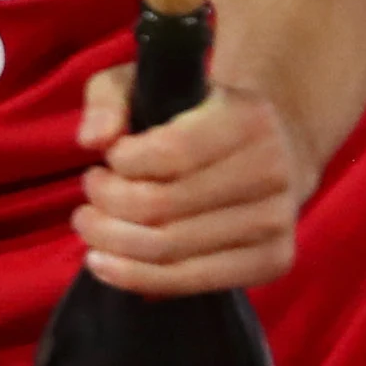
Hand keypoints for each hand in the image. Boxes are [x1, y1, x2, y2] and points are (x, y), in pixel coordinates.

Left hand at [71, 67, 312, 295]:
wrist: (269, 154)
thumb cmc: (193, 118)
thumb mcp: (145, 84)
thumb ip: (109, 98)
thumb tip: (93, 140)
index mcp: (248, 117)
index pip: (171, 152)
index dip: (123, 163)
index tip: (106, 159)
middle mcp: (273, 169)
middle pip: (163, 206)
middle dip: (106, 206)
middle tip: (87, 199)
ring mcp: (278, 220)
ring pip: (172, 248)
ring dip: (113, 242)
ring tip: (90, 227)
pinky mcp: (274, 261)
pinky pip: (194, 281)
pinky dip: (139, 278)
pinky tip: (107, 265)